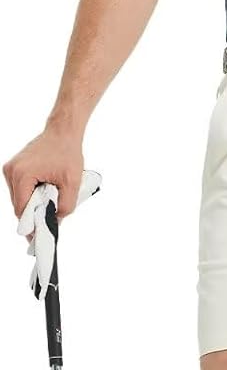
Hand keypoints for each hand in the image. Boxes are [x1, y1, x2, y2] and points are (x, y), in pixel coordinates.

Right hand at [2, 123, 84, 240]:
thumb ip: (64, 207)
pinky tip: (43, 195)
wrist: (63, 132)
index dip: (30, 225)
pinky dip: (30, 195)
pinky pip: (19, 189)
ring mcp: (11, 168)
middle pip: (18, 205)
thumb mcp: (72, 184)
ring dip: (31, 205)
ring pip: (18, 198)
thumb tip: (55, 223)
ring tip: (47, 205)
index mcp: (22, 175)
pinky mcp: (14, 167)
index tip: (37, 237)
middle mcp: (11, 171)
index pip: (21, 209)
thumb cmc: (68, 153)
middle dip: (32, 215)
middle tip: (46, 225)